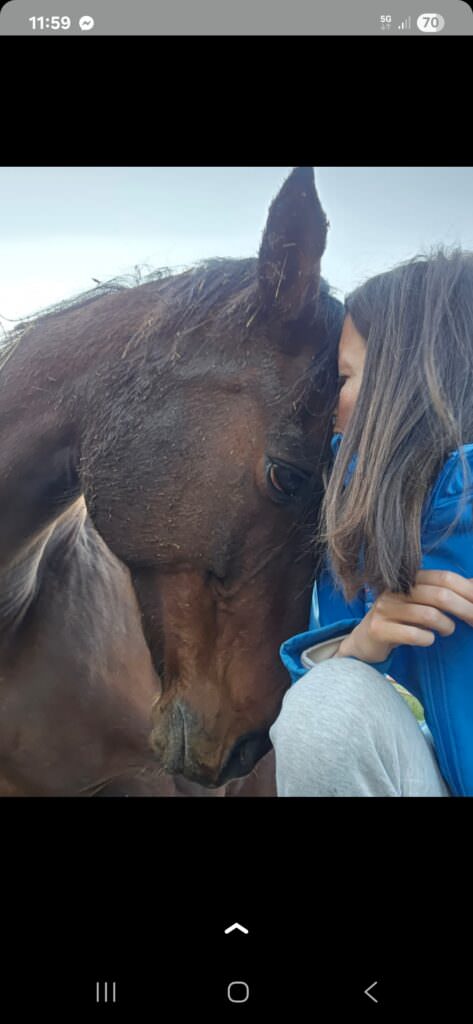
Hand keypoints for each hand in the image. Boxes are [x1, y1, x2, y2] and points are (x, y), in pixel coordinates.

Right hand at [337, 570, 472, 663]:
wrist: (366, 641)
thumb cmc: (401, 620)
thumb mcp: (423, 602)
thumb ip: (447, 592)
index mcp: (409, 579)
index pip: (445, 577)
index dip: (468, 591)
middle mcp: (396, 589)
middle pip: (440, 595)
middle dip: (465, 610)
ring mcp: (385, 608)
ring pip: (428, 615)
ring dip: (446, 626)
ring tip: (447, 630)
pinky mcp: (378, 629)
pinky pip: (412, 634)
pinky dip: (427, 638)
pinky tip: (429, 639)